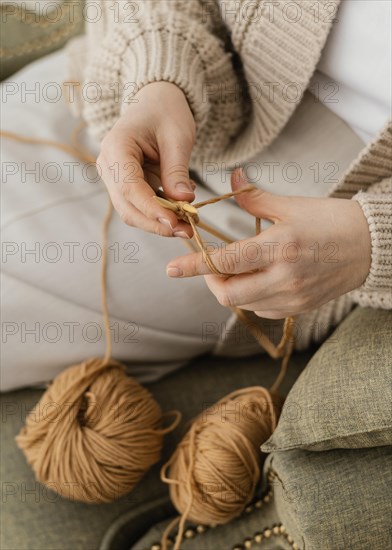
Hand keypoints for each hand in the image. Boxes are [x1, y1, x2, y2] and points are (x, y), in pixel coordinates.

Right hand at [96, 81, 195, 237]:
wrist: (156, 102)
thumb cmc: (166, 112)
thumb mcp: (178, 137)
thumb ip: (177, 170)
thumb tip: (184, 201)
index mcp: (116, 147)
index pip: (129, 188)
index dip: (151, 209)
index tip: (174, 223)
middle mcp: (108, 165)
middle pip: (127, 207)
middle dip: (156, 223)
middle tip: (187, 231)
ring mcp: (114, 177)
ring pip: (132, 212)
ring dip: (159, 223)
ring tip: (187, 226)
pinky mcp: (126, 186)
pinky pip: (140, 207)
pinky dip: (160, 214)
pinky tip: (182, 213)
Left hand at [166, 169, 371, 317]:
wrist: (369, 247)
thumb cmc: (330, 220)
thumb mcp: (291, 205)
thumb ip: (254, 197)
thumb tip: (232, 178)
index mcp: (280, 246)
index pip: (226, 261)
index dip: (195, 266)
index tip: (172, 270)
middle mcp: (285, 277)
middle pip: (228, 294)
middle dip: (211, 282)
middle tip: (211, 265)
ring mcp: (293, 297)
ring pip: (244, 303)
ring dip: (232, 288)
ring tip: (240, 268)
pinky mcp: (300, 308)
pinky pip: (263, 309)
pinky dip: (252, 296)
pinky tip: (260, 279)